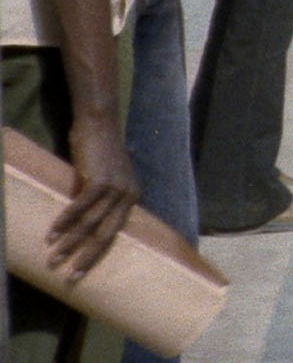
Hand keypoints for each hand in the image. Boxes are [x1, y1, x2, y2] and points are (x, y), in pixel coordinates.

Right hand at [50, 116, 139, 279]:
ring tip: (53, 258)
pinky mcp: (101, 180)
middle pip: (106, 235)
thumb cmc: (98, 154)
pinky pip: (80, 207)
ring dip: (70, 243)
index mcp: (132, 199)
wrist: (99, 125)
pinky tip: (51, 234)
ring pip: (91, 224)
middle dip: (86, 258)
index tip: (79, 273)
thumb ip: (99, 203)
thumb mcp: (104, 181)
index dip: (95, 255)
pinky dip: (65, 221)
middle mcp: (128, 195)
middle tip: (69, 277)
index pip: (114, 234)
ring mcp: (116, 187)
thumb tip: (81, 227)